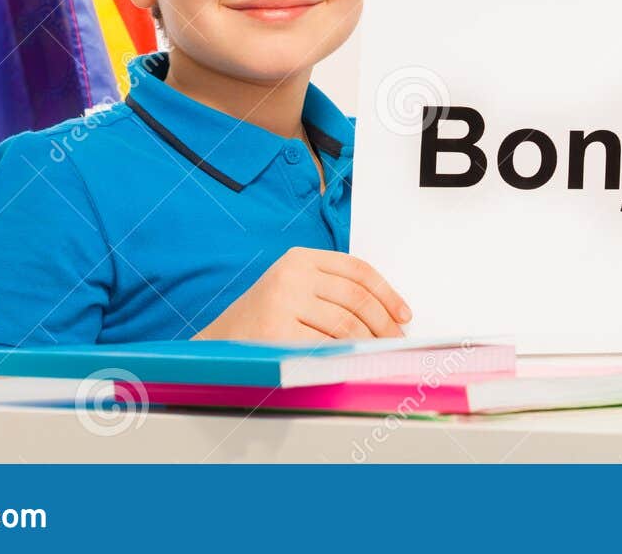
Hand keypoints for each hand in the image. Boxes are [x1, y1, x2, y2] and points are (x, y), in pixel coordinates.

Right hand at [195, 248, 411, 341]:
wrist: (218, 345)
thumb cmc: (263, 320)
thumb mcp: (295, 289)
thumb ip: (332, 291)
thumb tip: (387, 313)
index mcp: (300, 258)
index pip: (358, 270)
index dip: (387, 294)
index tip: (403, 314)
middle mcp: (292, 274)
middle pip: (357, 298)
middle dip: (384, 323)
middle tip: (397, 340)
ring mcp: (284, 301)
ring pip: (346, 324)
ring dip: (370, 343)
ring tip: (379, 353)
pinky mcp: (278, 331)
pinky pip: (327, 346)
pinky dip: (346, 356)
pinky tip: (353, 361)